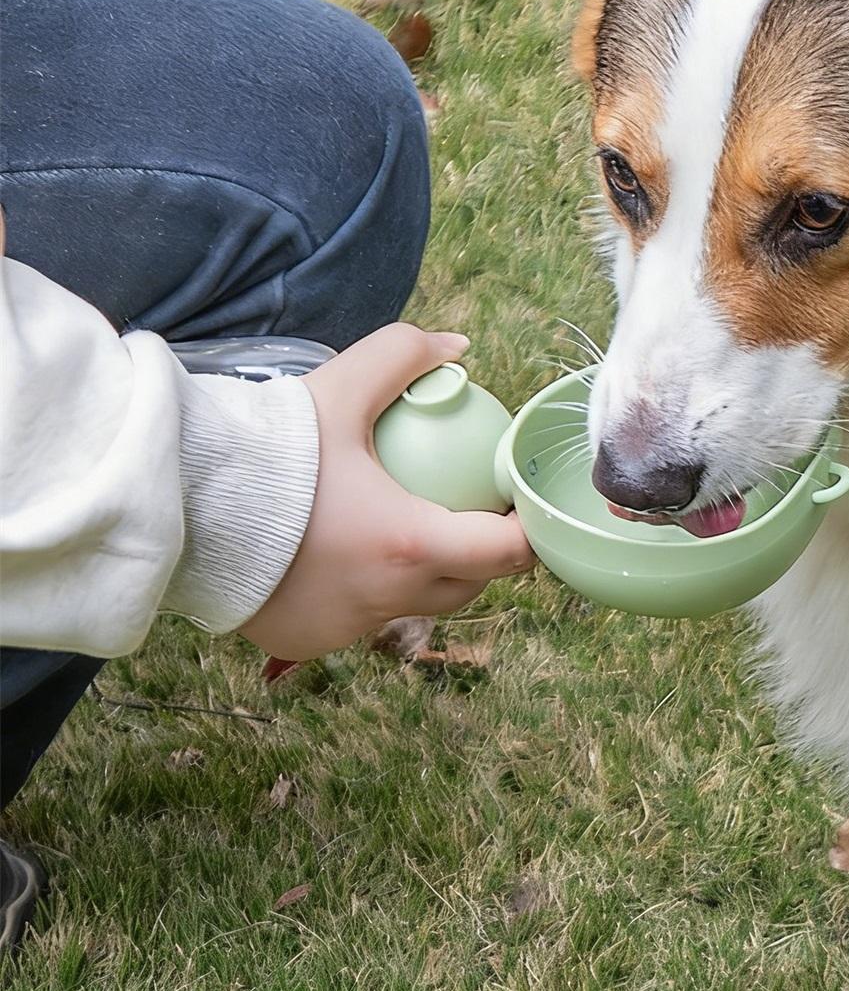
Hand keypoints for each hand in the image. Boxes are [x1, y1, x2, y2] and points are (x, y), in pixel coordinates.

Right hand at [239, 324, 532, 660]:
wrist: (179, 502)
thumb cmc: (269, 448)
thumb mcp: (344, 386)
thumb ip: (406, 355)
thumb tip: (457, 348)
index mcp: (410, 544)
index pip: (506, 554)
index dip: (528, 532)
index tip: (523, 506)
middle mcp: (386, 598)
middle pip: (466, 585)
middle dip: (482, 554)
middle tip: (472, 508)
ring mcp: (345, 629)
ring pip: (411, 606)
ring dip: (423, 575)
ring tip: (411, 527)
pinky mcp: (305, 642)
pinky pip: (355, 619)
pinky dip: (363, 591)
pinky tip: (347, 554)